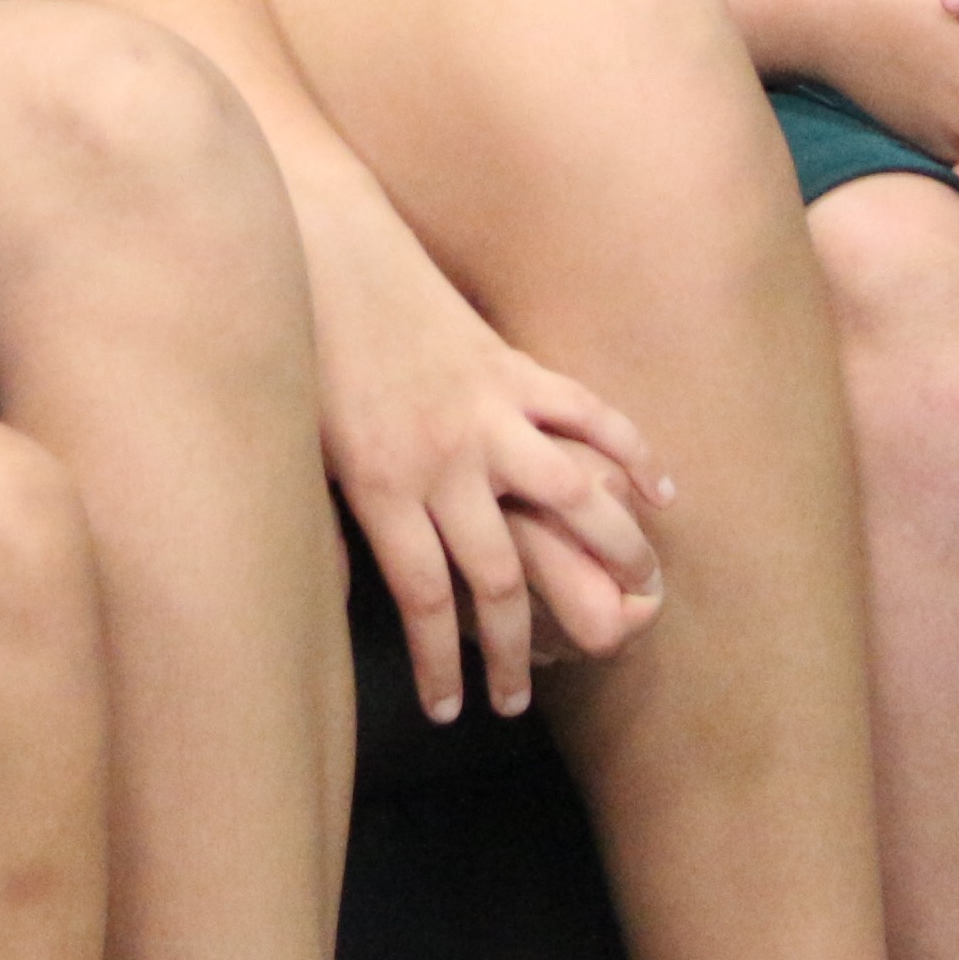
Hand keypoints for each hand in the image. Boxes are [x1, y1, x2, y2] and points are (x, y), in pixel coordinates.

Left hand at [305, 202, 672, 722]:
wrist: (317, 248)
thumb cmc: (299, 354)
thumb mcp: (295, 452)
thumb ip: (321, 528)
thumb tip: (324, 600)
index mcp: (381, 484)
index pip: (423, 599)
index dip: (442, 665)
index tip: (451, 711)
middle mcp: (444, 459)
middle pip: (499, 575)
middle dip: (512, 649)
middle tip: (519, 700)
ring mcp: (487, 411)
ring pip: (571, 499)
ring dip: (613, 556)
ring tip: (640, 603)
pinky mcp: (512, 365)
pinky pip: (587, 413)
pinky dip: (631, 450)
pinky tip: (662, 490)